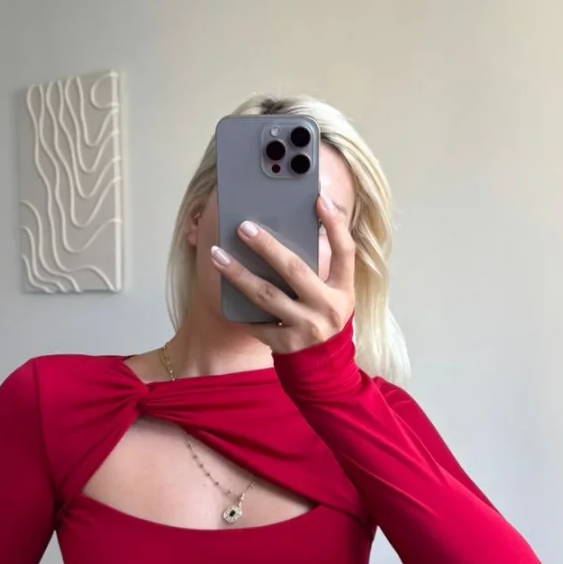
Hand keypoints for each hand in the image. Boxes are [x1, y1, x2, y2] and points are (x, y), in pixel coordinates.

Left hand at [210, 193, 354, 353]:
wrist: (322, 364)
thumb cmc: (322, 315)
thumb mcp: (332, 292)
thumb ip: (319, 266)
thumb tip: (288, 226)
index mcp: (344, 289)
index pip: (345, 251)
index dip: (335, 225)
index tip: (319, 199)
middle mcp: (329, 308)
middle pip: (295, 270)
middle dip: (267, 246)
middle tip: (243, 227)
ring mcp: (307, 328)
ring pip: (266, 295)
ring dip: (238, 273)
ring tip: (217, 254)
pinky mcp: (286, 345)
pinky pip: (256, 321)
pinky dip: (238, 305)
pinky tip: (221, 289)